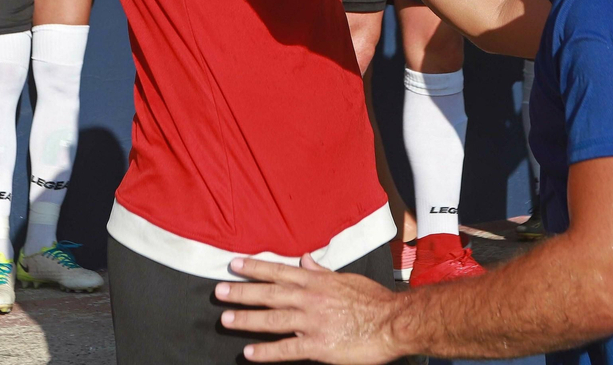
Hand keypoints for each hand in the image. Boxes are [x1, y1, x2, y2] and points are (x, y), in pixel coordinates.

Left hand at [216, 256, 405, 363]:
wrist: (394, 322)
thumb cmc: (374, 300)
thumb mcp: (346, 278)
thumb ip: (322, 271)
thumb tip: (306, 259)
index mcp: (316, 282)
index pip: (279, 272)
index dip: (255, 268)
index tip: (234, 265)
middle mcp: (310, 298)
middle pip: (269, 293)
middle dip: (242, 291)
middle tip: (218, 291)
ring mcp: (312, 322)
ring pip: (273, 319)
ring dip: (247, 319)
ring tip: (226, 318)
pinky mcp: (318, 345)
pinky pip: (287, 348)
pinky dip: (267, 351)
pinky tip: (249, 353)